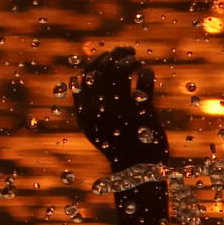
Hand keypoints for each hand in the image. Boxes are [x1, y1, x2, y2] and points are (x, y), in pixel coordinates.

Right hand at [75, 47, 168, 170]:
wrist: (136, 173)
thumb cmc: (116, 147)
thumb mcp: (92, 128)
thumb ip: (83, 105)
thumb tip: (76, 77)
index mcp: (85, 113)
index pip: (85, 75)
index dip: (97, 60)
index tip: (109, 55)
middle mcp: (100, 111)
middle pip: (104, 68)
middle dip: (116, 53)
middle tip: (128, 50)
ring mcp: (122, 112)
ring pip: (121, 71)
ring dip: (130, 60)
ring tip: (137, 62)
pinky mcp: (144, 116)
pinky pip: (144, 83)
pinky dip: (146, 72)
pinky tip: (147, 73)